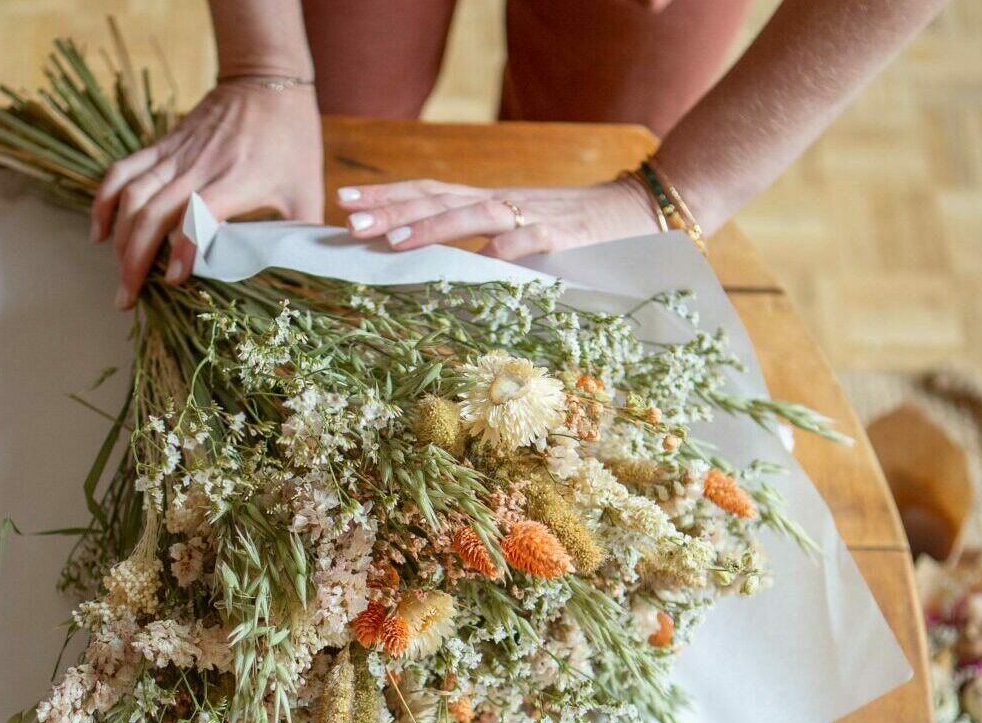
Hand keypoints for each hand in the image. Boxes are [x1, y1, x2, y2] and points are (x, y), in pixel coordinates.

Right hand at [92, 82, 323, 306]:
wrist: (266, 79)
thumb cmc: (293, 140)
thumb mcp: (307, 190)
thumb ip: (300, 235)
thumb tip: (301, 281)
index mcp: (238, 179)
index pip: (200, 214)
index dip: (183, 247)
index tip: (173, 280)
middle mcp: (201, 166)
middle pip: (155, 212)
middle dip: (135, 259)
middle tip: (128, 298)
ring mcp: (177, 153)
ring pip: (134, 195)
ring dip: (120, 238)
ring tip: (119, 276)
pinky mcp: (163, 144)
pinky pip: (124, 171)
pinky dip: (106, 201)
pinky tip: (100, 232)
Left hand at [336, 176, 662, 260]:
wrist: (637, 210)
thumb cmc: (571, 230)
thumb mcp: (518, 234)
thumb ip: (482, 247)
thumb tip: (438, 271)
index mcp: (488, 202)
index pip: (428, 192)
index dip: (387, 196)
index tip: (344, 202)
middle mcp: (502, 203)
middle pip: (438, 198)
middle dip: (391, 209)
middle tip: (348, 219)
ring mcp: (531, 217)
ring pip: (474, 216)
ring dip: (432, 227)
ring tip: (392, 241)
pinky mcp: (564, 237)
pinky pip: (531, 243)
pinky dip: (506, 251)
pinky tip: (480, 262)